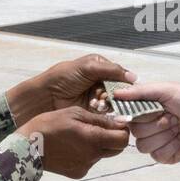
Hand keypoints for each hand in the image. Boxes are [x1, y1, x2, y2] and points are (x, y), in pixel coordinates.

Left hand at [9, 54, 134, 123]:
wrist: (46, 96)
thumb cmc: (64, 78)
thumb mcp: (89, 67)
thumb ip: (112, 70)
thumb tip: (133, 77)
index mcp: (100, 68)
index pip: (120, 76)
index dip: (124, 83)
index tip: (125, 89)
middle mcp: (100, 83)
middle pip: (119, 91)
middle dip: (116, 95)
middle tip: (108, 97)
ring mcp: (97, 98)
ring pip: (114, 103)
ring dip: (109, 103)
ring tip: (99, 103)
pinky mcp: (93, 113)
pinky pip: (106, 114)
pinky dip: (104, 112)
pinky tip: (97, 110)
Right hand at [17, 106, 130, 178]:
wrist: (27, 147)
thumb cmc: (49, 125)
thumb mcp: (74, 113)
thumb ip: (100, 119)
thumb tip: (119, 122)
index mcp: (93, 139)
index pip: (123, 139)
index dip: (122, 130)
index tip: (115, 123)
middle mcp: (92, 155)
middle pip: (116, 149)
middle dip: (113, 138)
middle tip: (100, 129)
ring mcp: (85, 166)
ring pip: (102, 154)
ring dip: (98, 145)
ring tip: (80, 136)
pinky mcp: (78, 173)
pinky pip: (90, 161)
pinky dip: (86, 154)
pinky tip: (72, 147)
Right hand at [117, 83, 179, 164]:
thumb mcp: (165, 90)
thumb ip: (140, 92)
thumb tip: (115, 94)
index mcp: (143, 111)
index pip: (127, 116)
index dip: (143, 114)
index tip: (159, 108)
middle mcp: (146, 127)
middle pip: (136, 133)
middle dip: (157, 124)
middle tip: (172, 117)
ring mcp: (154, 143)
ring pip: (144, 146)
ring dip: (164, 135)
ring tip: (177, 127)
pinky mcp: (164, 156)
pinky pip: (157, 155)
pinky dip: (171, 146)